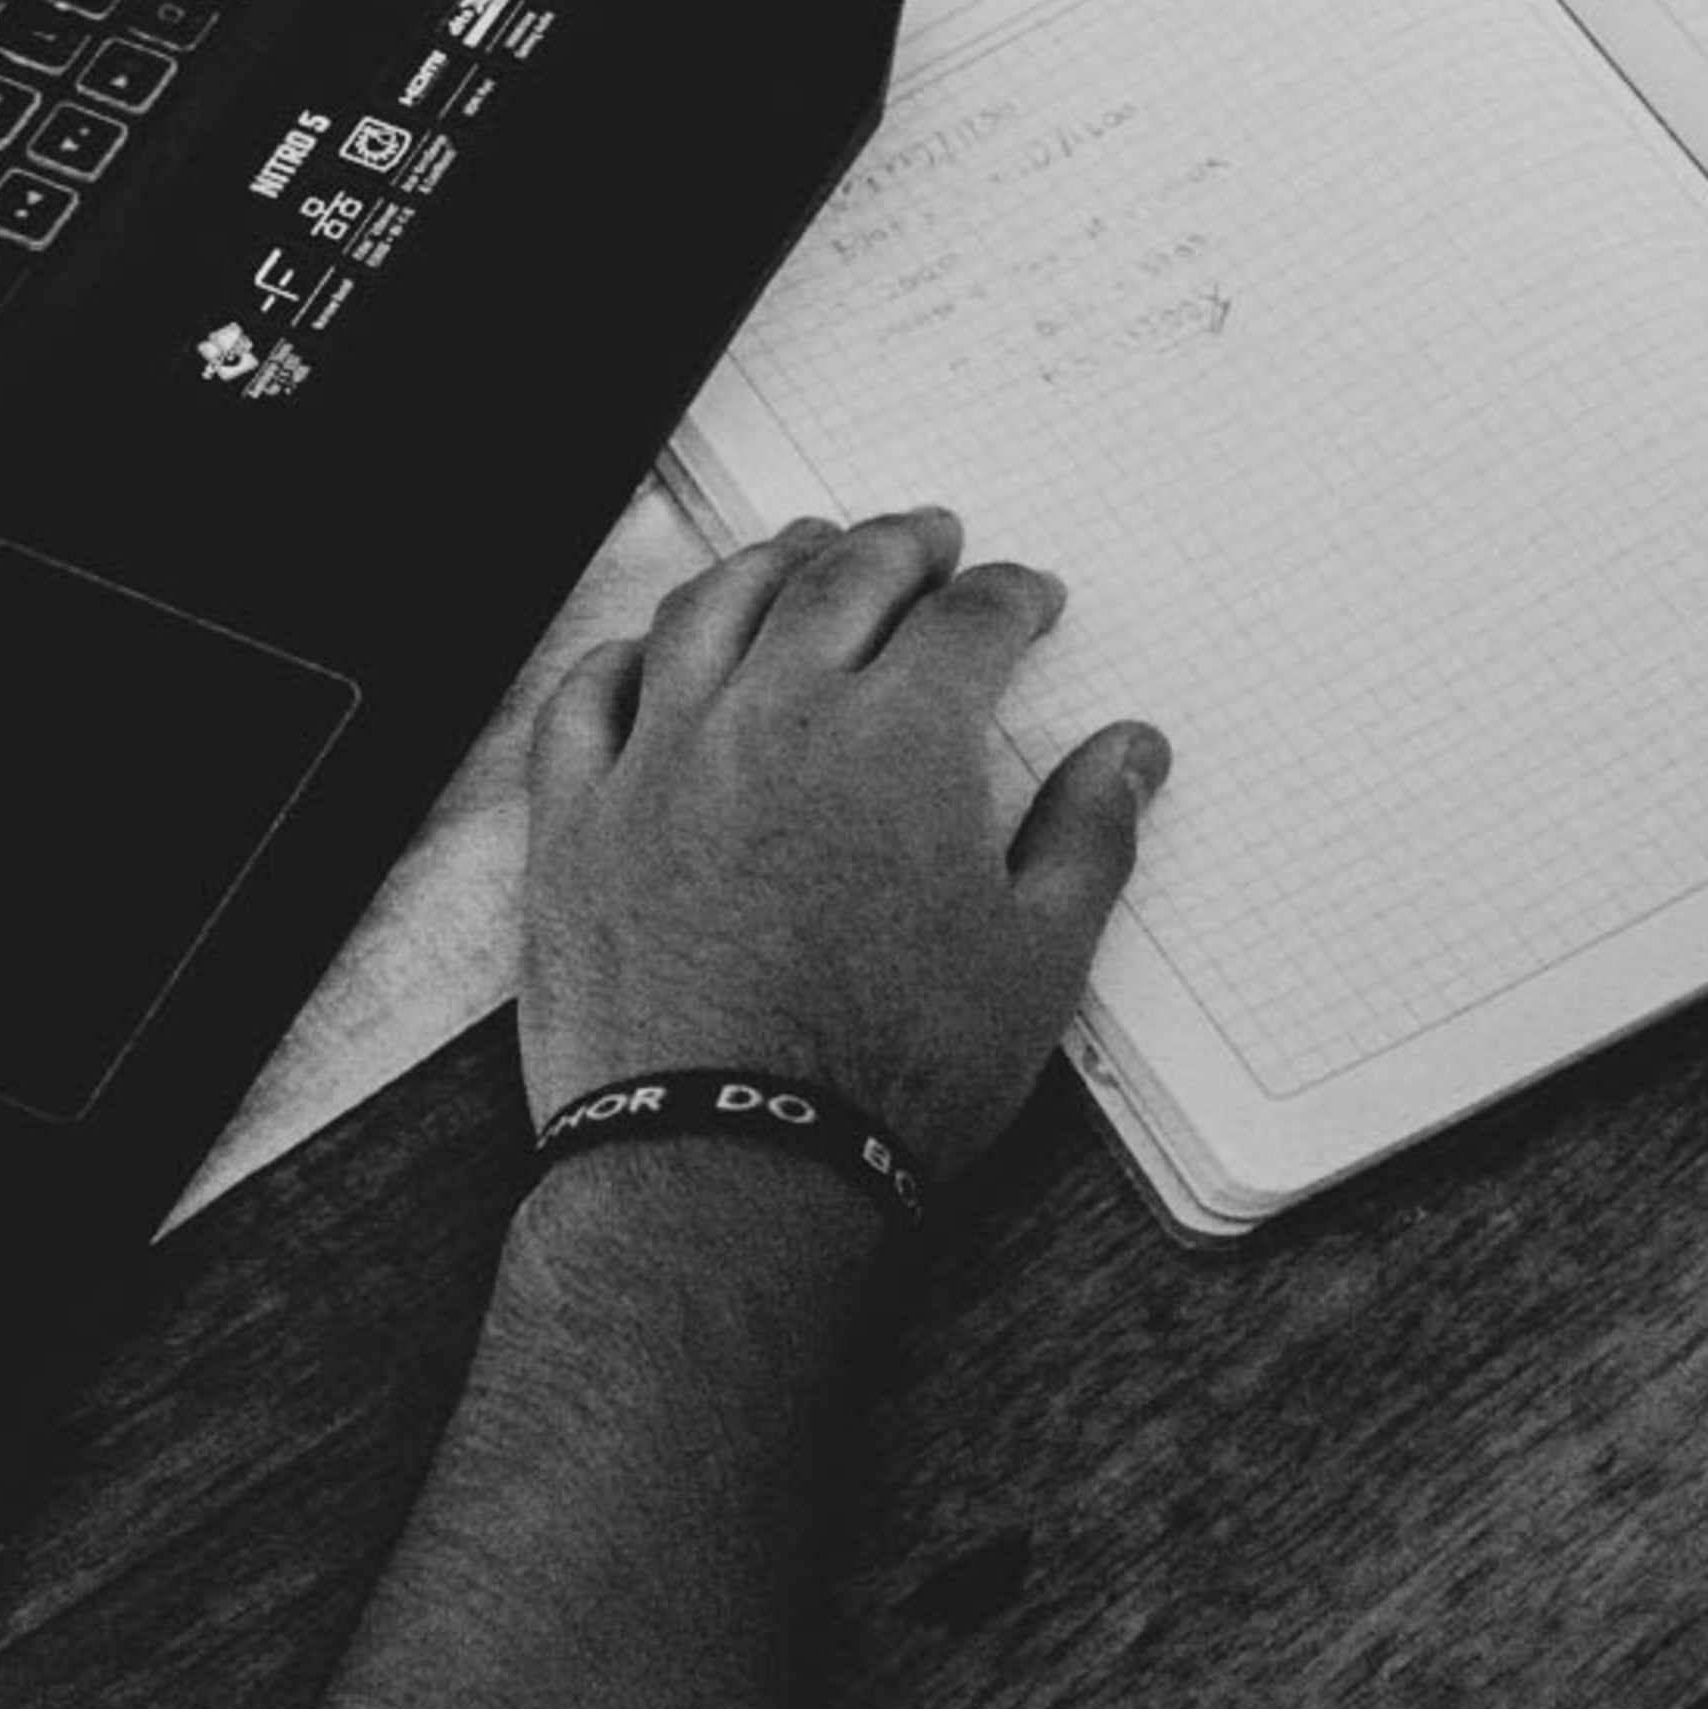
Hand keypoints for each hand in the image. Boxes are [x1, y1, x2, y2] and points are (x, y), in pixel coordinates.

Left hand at [520, 510, 1165, 1190]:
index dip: (1010, 597)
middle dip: (898, 547)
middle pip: (840, 580)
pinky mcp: (576, 818)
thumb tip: (1130, 752)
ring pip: (710, 607)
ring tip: (799, 553)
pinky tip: (649, 650)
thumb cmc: (891, 1078)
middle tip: (926, 542)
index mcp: (901, 737)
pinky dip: (625, 654)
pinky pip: (587, 696)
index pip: (970, 620)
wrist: (731, 1167)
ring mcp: (663, 756)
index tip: (1027, 600)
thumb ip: (1088, 836)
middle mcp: (776, 714)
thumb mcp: (1037, 961)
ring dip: (767, 564)